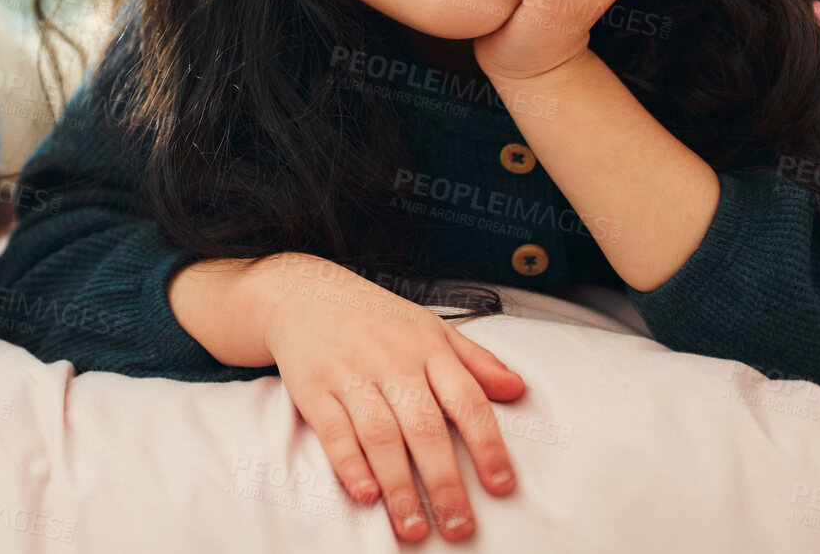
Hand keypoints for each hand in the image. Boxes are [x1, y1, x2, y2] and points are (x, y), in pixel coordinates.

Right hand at [173, 254, 522, 542]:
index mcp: (427, 348)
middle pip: (424, 428)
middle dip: (444, 482)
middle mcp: (391, 361)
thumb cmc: (375, 318)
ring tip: (415, 527)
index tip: (501, 486)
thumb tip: (517, 389)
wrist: (303, 291)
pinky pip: (333, 430)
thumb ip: (475, 361)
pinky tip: (365, 493)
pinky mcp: (313, 388)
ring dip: (399, 486)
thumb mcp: (430, 327)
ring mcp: (350, 374)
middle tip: (459, 526)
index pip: (466, 400)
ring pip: (380, 435)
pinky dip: (349, 464)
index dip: (487, 445)